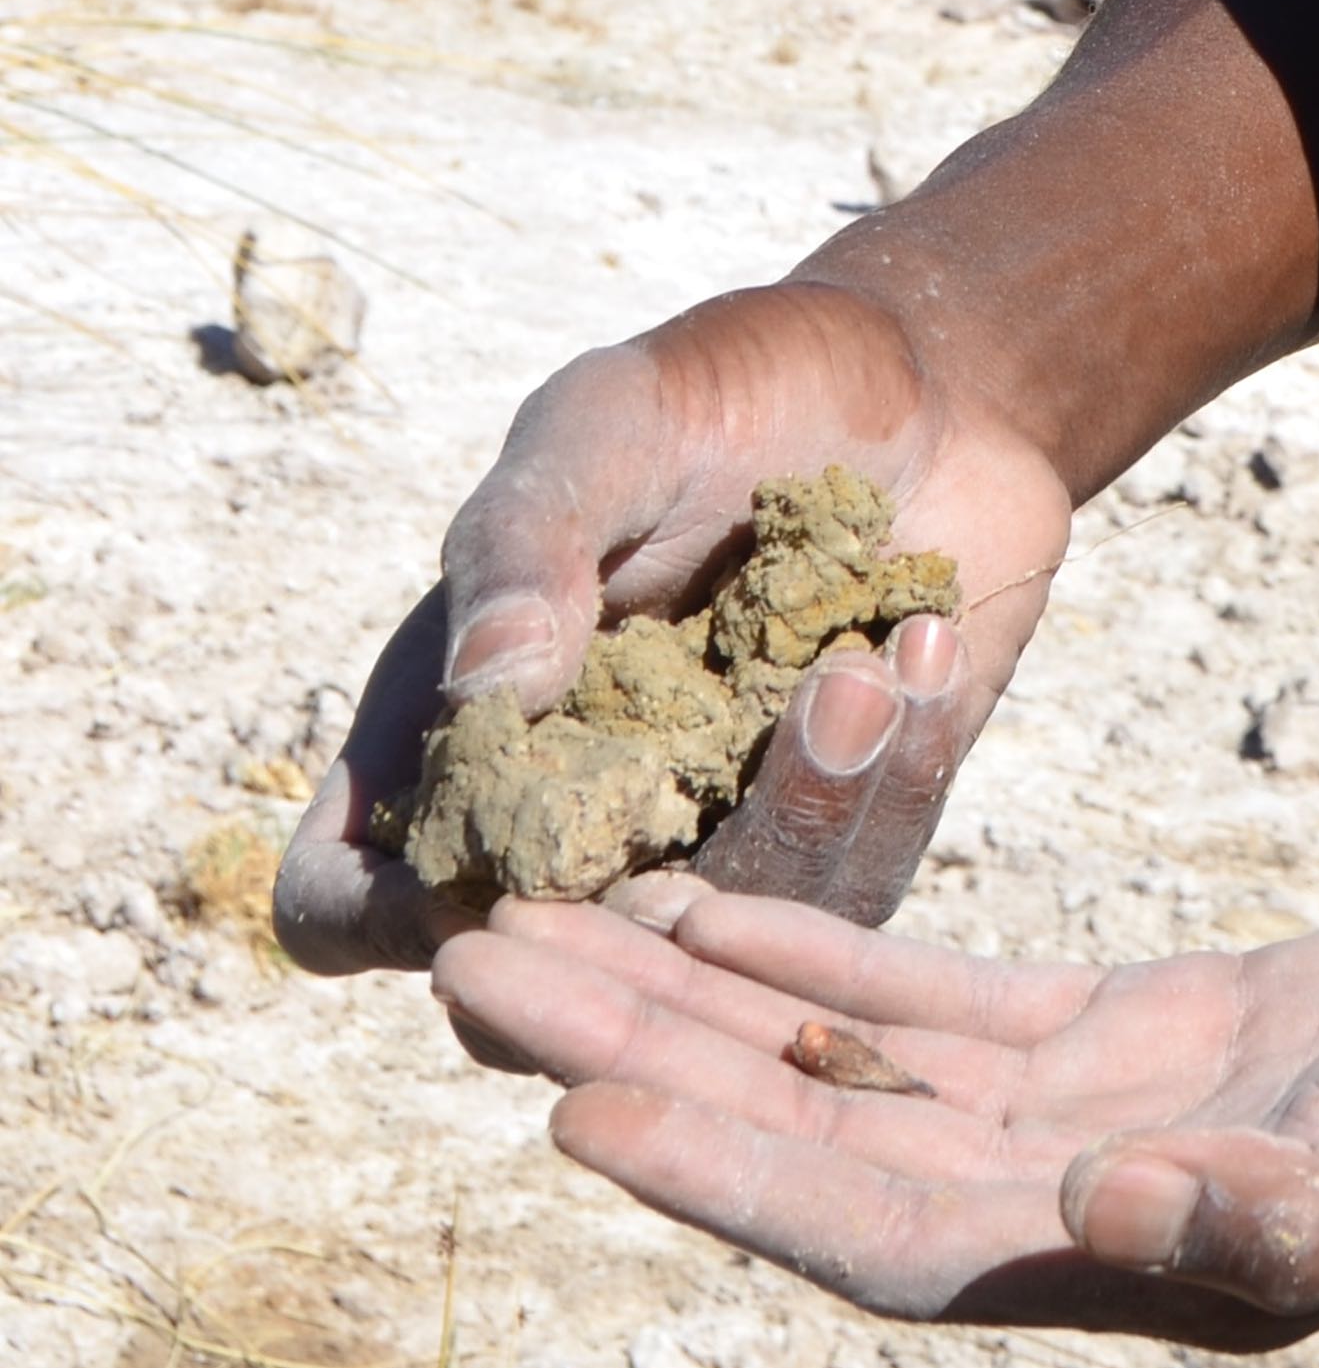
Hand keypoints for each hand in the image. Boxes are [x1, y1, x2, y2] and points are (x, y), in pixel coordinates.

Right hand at [274, 283, 1070, 973]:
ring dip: (801, 814)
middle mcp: (574, 815)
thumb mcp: (609, 428)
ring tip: (861, 668)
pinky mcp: (839, 842)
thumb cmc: (730, 394)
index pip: (345, 897)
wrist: (918, 392)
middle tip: (735, 752)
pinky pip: (853, 885)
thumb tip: (482, 693)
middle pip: (553, 975)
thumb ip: (525, 545)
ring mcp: (708, 843)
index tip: (476, 872)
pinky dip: (895, 780)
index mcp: (460, 731)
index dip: (375, 920)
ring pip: (722, 946)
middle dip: (649, 911)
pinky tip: (924, 645)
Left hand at [429, 849, 1318, 1349]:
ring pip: (847, 1056)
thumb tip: (1100, 1224)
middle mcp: (1087, 1200)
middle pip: (818, 1134)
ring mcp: (1095, 1109)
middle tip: (474, 971)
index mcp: (1152, 1259)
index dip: (731, 1176)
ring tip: (548, 918)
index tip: (572, 1100)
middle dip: (644, 1057)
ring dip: (693, 992)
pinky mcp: (1123, 1025)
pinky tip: (712, 899)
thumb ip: (1306, 1221)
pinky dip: (818, 947)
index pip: (888, 1233)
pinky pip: (931, 993)